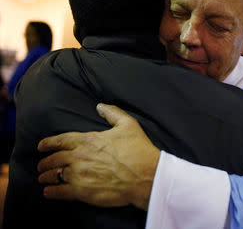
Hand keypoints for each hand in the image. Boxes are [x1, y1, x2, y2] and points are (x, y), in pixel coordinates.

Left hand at [37, 103, 160, 209]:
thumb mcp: (128, 124)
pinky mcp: (82, 192)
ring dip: (46, 176)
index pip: (61, 140)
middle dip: (45, 162)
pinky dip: (51, 192)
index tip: (41, 146)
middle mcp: (79, 157)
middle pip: (54, 158)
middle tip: (41, 165)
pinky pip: (59, 192)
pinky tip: (48, 192)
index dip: (48, 143)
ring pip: (54, 175)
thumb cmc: (139, 150)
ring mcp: (79, 175)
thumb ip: (112, 113)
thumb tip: (100, 106)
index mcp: (88, 140)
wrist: (145, 176)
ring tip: (43, 178)